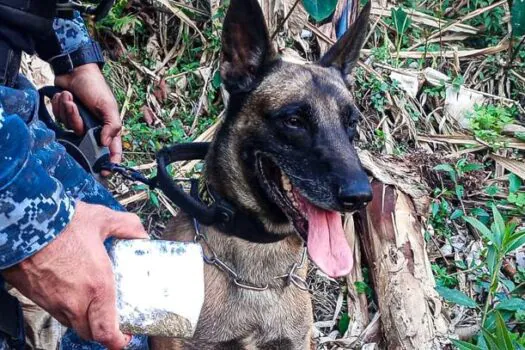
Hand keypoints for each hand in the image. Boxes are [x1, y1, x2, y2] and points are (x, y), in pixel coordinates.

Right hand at [2, 202, 148, 349]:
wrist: (21, 224)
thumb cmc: (60, 223)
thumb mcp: (103, 220)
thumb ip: (127, 227)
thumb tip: (140, 234)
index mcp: (97, 285)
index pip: (106, 331)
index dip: (117, 341)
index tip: (123, 338)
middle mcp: (75, 300)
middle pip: (89, 332)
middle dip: (101, 330)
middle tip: (111, 320)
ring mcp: (53, 301)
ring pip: (71, 322)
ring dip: (83, 317)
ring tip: (92, 301)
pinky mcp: (36, 297)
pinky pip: (55, 310)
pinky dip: (66, 306)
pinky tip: (71, 287)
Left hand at [54, 64, 122, 170]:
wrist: (74, 70)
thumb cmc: (96, 87)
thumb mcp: (108, 106)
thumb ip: (112, 126)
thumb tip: (106, 143)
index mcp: (108, 126)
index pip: (113, 149)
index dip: (110, 161)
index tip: (105, 171)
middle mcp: (94, 127)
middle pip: (83, 139)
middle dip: (77, 122)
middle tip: (77, 110)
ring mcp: (79, 121)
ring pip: (69, 127)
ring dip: (68, 111)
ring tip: (70, 97)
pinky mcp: (66, 116)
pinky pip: (60, 119)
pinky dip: (60, 106)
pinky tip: (65, 96)